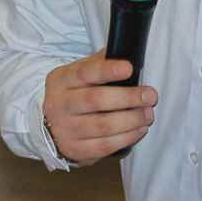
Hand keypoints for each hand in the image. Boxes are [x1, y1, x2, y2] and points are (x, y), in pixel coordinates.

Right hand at [44, 49, 156, 164]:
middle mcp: (59, 105)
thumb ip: (99, 63)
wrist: (51, 126)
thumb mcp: (78, 74)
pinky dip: (126, 138)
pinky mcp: (75, 150)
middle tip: (150, 96)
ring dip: (131, 120)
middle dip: (128, 98)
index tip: (129, 68)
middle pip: (96, 100)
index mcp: (61, 80)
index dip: (108, 70)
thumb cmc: (74, 95)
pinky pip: (104, 145)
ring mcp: (65, 130)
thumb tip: (127, 50)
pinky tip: (139, 129)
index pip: (84, 72)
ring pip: (103, 126)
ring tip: (148, 114)